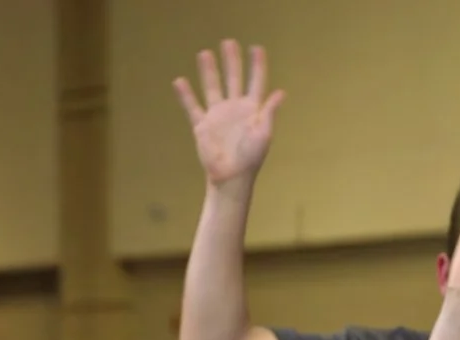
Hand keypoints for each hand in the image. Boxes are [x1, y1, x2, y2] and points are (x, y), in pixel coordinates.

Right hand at [173, 40, 282, 190]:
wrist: (231, 177)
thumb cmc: (251, 159)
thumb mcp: (264, 135)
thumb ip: (269, 113)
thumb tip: (280, 93)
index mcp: (252, 109)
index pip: (255, 82)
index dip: (257, 66)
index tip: (256, 48)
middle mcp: (234, 108)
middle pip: (233, 78)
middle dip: (231, 61)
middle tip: (228, 42)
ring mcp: (217, 115)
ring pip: (212, 87)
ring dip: (209, 71)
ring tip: (205, 53)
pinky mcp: (202, 125)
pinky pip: (193, 106)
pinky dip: (186, 95)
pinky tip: (179, 81)